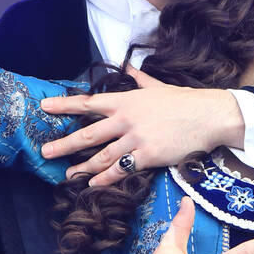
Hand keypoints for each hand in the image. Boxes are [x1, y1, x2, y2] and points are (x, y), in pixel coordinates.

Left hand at [39, 67, 242, 186]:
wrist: (209, 116)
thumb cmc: (185, 101)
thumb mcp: (158, 86)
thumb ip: (139, 80)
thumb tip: (128, 69)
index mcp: (126, 101)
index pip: (89, 103)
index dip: (64, 105)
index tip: (45, 107)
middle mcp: (126, 120)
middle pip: (88, 134)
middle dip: (64, 144)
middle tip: (45, 151)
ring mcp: (136, 139)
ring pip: (102, 156)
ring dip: (82, 167)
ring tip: (67, 174)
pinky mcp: (148, 156)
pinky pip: (121, 170)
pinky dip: (105, 179)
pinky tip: (93, 184)